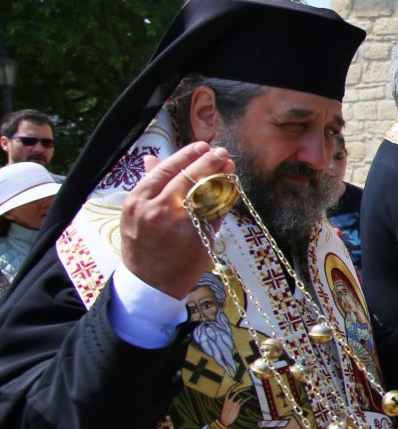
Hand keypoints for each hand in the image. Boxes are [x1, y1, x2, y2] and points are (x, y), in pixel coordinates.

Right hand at [121, 143, 235, 298]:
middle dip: (209, 161)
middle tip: (221, 152)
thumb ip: (148, 185)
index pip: (167, 169)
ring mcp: (181, 225)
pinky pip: (217, 212)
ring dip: (222, 177)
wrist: (149, 283)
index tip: (202, 146)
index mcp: (139, 201)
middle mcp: (159, 211)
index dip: (187, 155)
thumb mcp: (135, 213)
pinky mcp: (200, 237)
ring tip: (229, 167)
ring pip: (207, 193)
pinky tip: (231, 189)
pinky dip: (225, 198)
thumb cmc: (142, 244)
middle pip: (189, 178)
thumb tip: (153, 157)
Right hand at [219, 385, 249, 427]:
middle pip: (235, 391)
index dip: (233, 386)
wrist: (224, 421)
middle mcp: (229, 401)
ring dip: (244, 390)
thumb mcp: (226, 407)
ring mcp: (233, 404)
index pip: (229, 391)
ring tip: (248, 388)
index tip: (237, 382)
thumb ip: (230, 403)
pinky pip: (242, 401)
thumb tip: (236, 400)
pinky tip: (249, 397)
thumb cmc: (226, 415)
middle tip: (243, 382)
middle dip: (239, 386)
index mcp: (225, 400)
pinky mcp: (237, 407)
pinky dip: (247, 398)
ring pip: (239, 395)